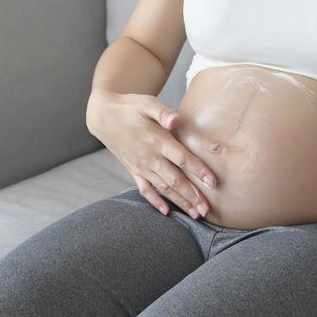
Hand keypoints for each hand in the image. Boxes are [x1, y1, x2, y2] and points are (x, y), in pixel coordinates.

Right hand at [87, 91, 217, 218]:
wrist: (104, 116)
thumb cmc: (129, 107)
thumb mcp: (146, 103)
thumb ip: (163, 112)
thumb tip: (176, 119)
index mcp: (156, 140)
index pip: (181, 159)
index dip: (198, 170)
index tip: (213, 182)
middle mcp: (149, 157)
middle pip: (175, 179)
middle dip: (192, 195)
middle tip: (207, 210)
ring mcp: (140, 166)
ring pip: (163, 188)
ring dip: (180, 202)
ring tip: (195, 214)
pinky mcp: (133, 170)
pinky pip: (145, 189)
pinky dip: (155, 201)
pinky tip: (166, 212)